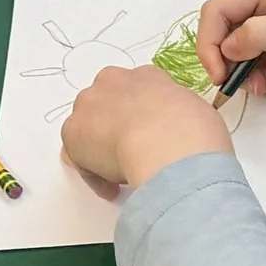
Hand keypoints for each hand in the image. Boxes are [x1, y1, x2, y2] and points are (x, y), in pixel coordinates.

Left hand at [62, 64, 234, 190]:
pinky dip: (93, 175)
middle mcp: (114, 81)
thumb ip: (175, 116)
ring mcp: (88, 103)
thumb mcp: (194, 112)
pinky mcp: (72, 131)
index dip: (141, 117)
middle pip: (106, 104)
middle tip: (129, 155)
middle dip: (112, 127)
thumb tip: (172, 132)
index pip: (136, 92)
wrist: (168, 143)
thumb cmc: (192, 129)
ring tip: (119, 175)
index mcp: (147, 75)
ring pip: (88, 128)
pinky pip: (80, 157)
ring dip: (98, 149)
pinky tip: (112, 189)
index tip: (149, 137)